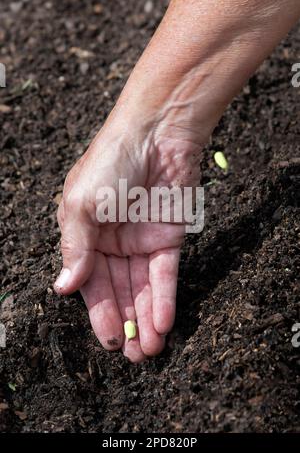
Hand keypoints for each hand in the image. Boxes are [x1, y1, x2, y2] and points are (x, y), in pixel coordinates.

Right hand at [54, 109, 203, 361]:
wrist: (157, 133)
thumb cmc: (111, 162)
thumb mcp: (81, 205)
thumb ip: (75, 248)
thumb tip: (63, 288)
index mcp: (86, 234)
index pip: (91, 283)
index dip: (99, 313)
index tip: (107, 342)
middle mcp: (113, 242)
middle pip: (119, 290)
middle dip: (126, 323)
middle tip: (133, 357)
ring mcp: (142, 241)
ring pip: (144, 287)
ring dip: (147, 318)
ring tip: (150, 350)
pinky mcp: (169, 237)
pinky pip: (166, 273)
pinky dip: (165, 298)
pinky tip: (163, 323)